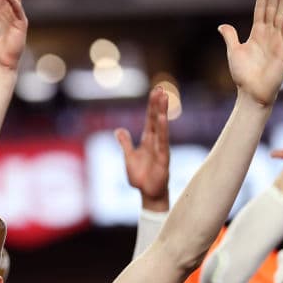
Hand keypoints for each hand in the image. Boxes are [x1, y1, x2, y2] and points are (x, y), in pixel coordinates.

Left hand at [117, 86, 169, 211]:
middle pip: (156, 119)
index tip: (155, 91)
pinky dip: (163, 130)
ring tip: (164, 98)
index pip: (150, 119)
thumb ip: (125, 143)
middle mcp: (155, 142)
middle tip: (160, 88)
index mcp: (147, 141)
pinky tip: (163, 119)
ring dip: (162, 112)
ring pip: (161, 127)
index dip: (151, 106)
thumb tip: (119, 130)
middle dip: (158, 104)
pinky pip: (163, 142)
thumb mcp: (128, 157)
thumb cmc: (141, 177)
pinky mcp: (164, 159)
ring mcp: (160, 149)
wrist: (148, 194)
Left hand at [219, 0, 282, 106]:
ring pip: (281, 16)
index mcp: (257, 34)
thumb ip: (230, 37)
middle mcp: (269, 34)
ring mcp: (278, 41)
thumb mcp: (234, 51)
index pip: (261, 9)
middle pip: (273, 8)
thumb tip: (222, 25)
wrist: (252, 92)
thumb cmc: (243, 75)